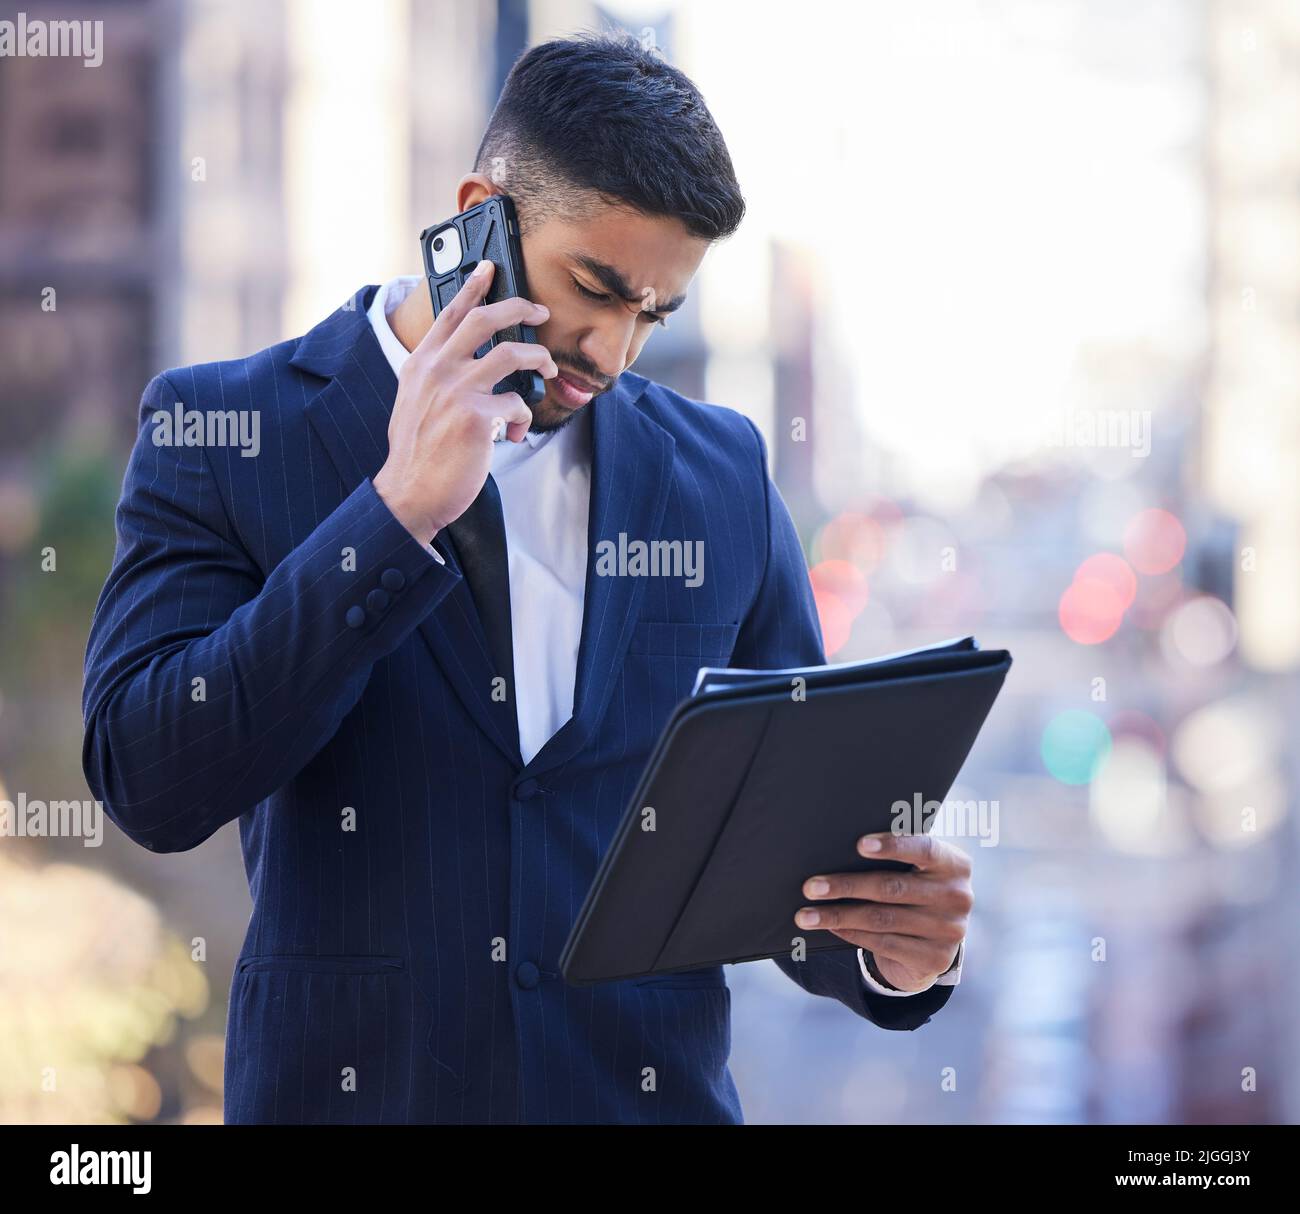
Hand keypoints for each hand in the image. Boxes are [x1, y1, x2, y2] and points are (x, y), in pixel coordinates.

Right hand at [373, 259, 557, 542]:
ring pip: (513, 353)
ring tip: (549, 371)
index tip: (489, 268)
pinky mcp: (477, 417)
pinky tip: (513, 436)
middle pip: (486, 319)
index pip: (449, 314)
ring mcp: (457, 390)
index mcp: (421, 363)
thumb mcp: (413, 403)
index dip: (472, 287)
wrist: (408, 493)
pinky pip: (517, 405)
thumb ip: (435, 379)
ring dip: (539, 359)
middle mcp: (437, 369)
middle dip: (520, 308)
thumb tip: (465, 369)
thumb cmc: (417, 455)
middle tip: (540, 312)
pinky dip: (522, 420)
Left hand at [795, 833, 971, 992]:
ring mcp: (949, 931)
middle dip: (845, 886)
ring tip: (806, 915)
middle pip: (891, 888)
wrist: (938, 937)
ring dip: (837, 916)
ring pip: (881, 919)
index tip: (859, 844)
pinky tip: (830, 927)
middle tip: (810, 887)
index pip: (924, 849)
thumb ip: (897, 856)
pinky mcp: (935, 958)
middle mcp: (958, 897)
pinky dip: (851, 934)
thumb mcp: (918, 868)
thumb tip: (839, 849)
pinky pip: (883, 943)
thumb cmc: (916, 886)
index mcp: (954, 863)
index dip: (892, 846)